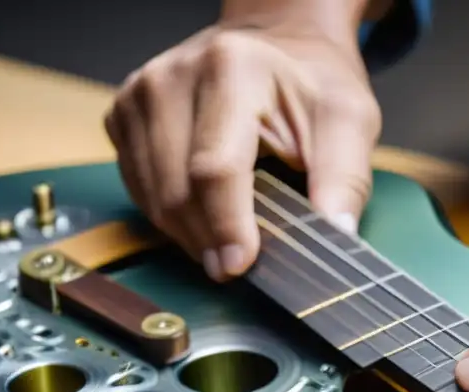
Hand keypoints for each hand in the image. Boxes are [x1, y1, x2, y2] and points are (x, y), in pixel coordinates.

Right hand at [103, 17, 379, 281]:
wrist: (273, 49)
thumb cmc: (308, 89)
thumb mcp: (347, 122)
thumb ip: (342, 177)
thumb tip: (337, 233)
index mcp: (230, 68)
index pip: (215, 168)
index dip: (226, 225)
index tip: (239, 266)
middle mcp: (171, 77)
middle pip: (177, 190)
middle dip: (208, 240)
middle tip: (239, 264)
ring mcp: (138, 96)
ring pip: (152, 198)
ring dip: (189, 235)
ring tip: (226, 239)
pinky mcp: (121, 116)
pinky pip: (138, 191)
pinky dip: (170, 217)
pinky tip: (203, 214)